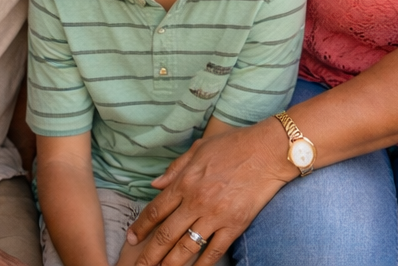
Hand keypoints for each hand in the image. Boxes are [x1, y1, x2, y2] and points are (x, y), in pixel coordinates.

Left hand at [125, 123, 289, 265]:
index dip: (141, 227)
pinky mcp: (234, 226)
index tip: (131, 238)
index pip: (156, 210)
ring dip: (170, 263)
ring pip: (186, 247)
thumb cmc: (233, 144)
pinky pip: (214, 251)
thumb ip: (175, 168)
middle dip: (149, 254)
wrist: (266, 151)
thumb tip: (155, 184)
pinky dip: (202, 265)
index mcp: (185, 182)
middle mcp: (196, 201)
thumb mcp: (199, 148)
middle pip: (166, 234)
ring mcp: (215, 216)